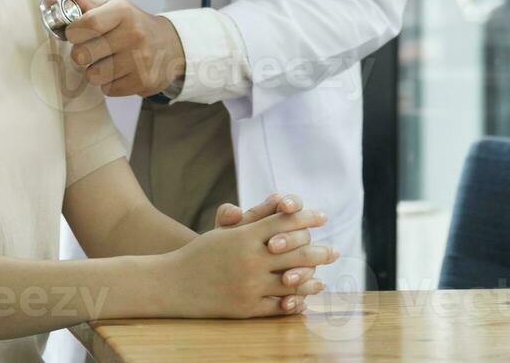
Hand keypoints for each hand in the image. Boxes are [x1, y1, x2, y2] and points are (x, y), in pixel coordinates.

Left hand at [57, 0, 183, 97]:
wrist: (170, 45)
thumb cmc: (132, 25)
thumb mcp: (112, 9)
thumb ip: (83, 1)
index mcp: (123, 12)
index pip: (88, 24)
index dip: (73, 32)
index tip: (74, 34)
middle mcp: (134, 34)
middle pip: (84, 53)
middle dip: (79, 54)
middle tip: (88, 50)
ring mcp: (140, 60)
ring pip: (93, 75)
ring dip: (93, 71)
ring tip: (104, 62)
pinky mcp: (144, 81)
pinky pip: (108, 89)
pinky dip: (108, 83)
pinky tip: (118, 72)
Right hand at [161, 208, 336, 317]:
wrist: (174, 283)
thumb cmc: (202, 253)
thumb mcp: (224, 231)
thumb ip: (254, 217)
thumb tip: (279, 201)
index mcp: (245, 236)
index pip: (285, 223)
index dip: (307, 218)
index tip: (323, 217)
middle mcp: (251, 260)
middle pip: (296, 253)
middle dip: (320, 252)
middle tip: (335, 252)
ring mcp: (250, 286)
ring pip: (292, 283)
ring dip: (311, 280)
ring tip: (322, 279)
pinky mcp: (246, 308)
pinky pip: (278, 306)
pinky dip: (294, 303)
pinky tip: (303, 300)